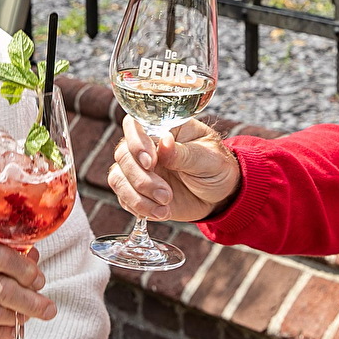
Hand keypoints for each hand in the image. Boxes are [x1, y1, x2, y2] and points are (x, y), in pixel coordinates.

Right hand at [0, 231, 56, 338]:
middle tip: (48, 308)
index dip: (26, 271)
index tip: (39, 281)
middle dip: (30, 301)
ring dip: (17, 317)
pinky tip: (13, 328)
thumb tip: (34, 260)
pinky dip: (1, 330)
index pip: (2, 257)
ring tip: (30, 317)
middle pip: (0, 288)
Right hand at [108, 117, 239, 222]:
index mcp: (164, 128)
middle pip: (123, 155)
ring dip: (138, 196)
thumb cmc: (217, 168)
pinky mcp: (137, 191)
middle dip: (141, 178)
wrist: (220, 196)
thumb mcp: (208, 159)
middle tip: (166, 194)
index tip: (150, 162)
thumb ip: (184, 153)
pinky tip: (161, 212)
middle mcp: (146, 147)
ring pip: (118, 178)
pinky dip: (140, 208)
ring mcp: (139, 169)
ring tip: (165, 206)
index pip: (135, 125)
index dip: (136, 143)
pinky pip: (124, 198)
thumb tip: (164, 141)